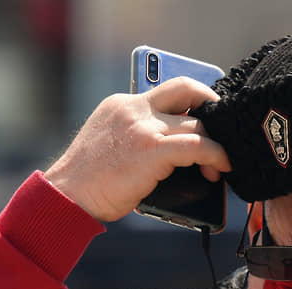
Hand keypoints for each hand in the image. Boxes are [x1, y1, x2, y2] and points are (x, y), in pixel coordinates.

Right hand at [44, 77, 231, 221]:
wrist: (66, 196)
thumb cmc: (88, 182)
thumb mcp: (109, 144)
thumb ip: (136, 137)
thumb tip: (173, 152)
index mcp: (121, 104)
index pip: (165, 90)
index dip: (191, 100)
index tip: (204, 113)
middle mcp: (133, 108)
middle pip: (186, 89)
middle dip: (212, 103)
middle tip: (224, 125)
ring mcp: (144, 127)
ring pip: (197, 121)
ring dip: (217, 141)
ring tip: (222, 162)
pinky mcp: (152, 149)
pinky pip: (198, 145)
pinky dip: (216, 155)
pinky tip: (222, 168)